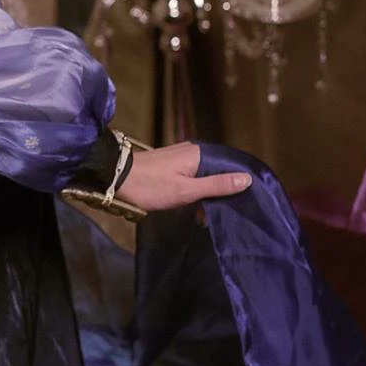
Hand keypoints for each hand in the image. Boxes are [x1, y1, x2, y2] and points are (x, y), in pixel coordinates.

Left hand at [117, 142, 251, 213]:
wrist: (115, 179)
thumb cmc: (150, 186)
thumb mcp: (186, 190)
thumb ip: (216, 185)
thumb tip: (246, 179)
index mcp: (199, 154)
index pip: (230, 165)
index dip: (240, 181)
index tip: (250, 199)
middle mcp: (192, 151)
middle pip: (218, 170)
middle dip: (224, 191)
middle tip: (231, 212)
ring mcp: (181, 157)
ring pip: (205, 176)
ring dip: (209, 194)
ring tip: (211, 215)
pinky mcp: (171, 165)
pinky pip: (193, 177)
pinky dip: (197, 192)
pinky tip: (197, 207)